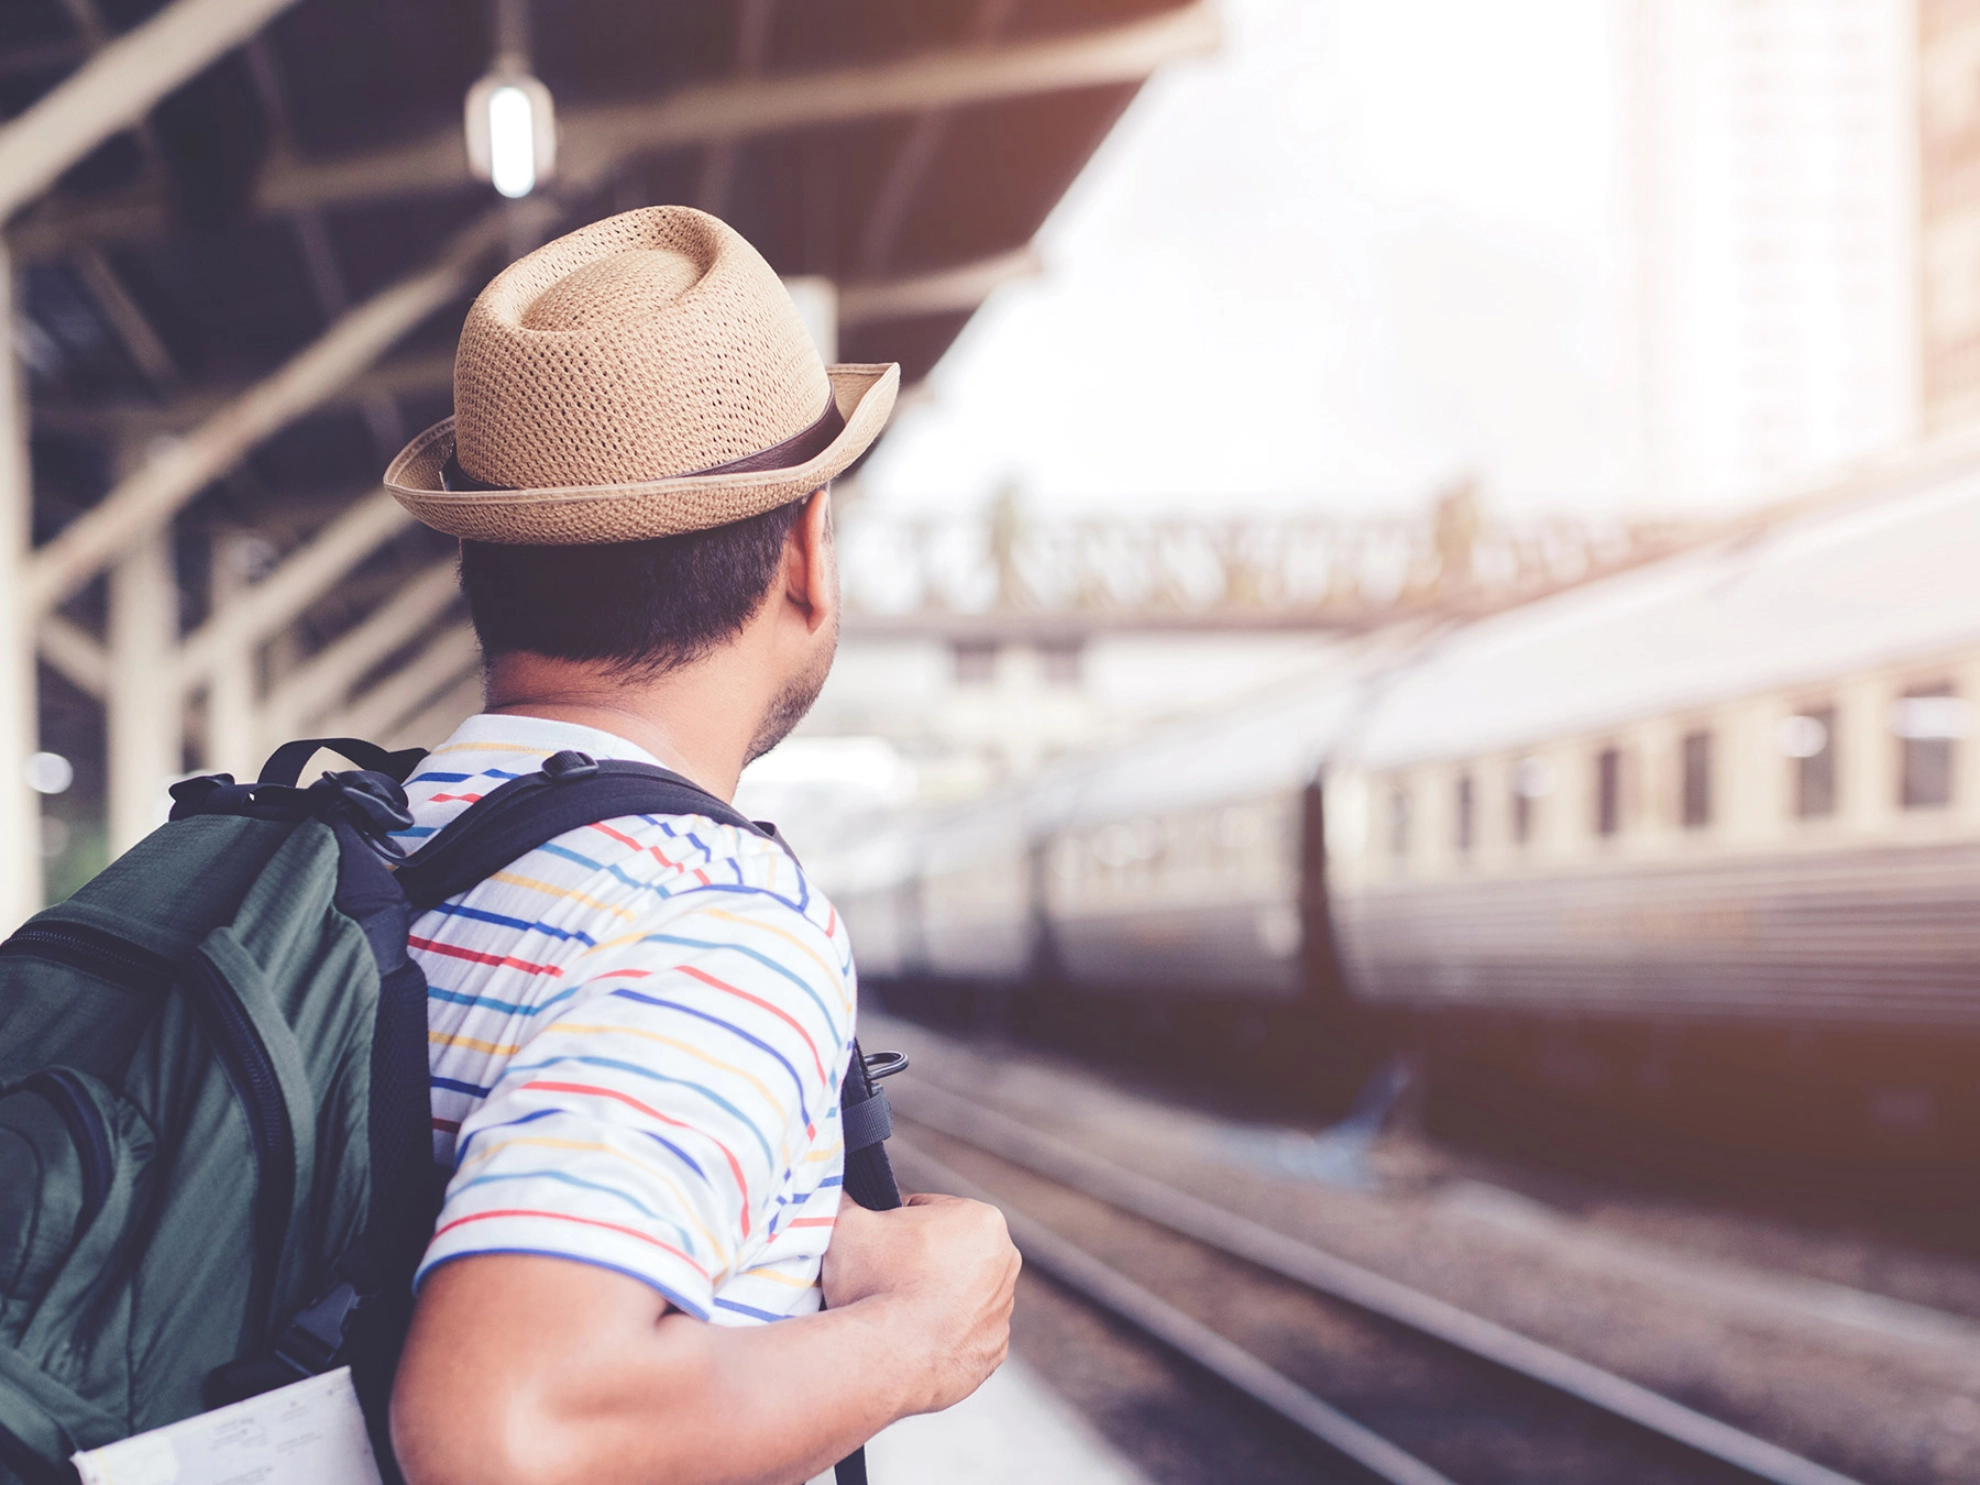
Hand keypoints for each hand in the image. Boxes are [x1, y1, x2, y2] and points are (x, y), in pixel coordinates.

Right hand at [823, 1192, 1019, 1415]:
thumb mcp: (848, 1223)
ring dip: (932, 1298)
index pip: (930, 1211)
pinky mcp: (993, 1350)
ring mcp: (1003, 1311)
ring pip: (958, 1293)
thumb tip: (835, 1191)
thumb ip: (844, 1198)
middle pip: (949, 1251)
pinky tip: (912, 1339)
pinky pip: (962, 1334)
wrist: (884, 1359)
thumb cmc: (874, 1285)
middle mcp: (1006, 1263)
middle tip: (883, 1277)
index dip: (897, 1226)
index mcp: (983, 1220)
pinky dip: (940, 1335)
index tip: (880, 1245)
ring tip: (895, 1310)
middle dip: (919, 1261)